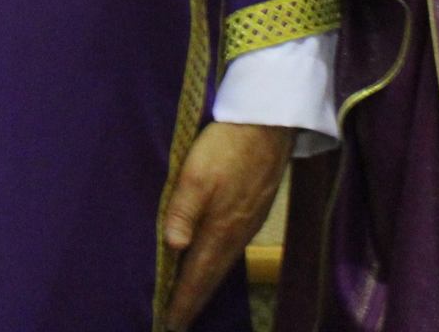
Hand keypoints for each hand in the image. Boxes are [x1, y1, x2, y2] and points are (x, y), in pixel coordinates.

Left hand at [160, 121, 292, 328]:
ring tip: (190, 299)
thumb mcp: (195, 175)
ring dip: (205, 284)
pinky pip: (231, 249)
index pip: (197, 278)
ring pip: (222, 264)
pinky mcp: (254, 211)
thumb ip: (183, 211)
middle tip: (177, 321)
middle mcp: (236, 235)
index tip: (170, 324)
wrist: (268, 126)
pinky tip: (212, 261)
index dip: (183, 303)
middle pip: (211, 277)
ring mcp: (247, 224)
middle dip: (194, 301)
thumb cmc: (226, 147)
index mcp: (219, 231)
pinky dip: (217, 264)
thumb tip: (173, 248)